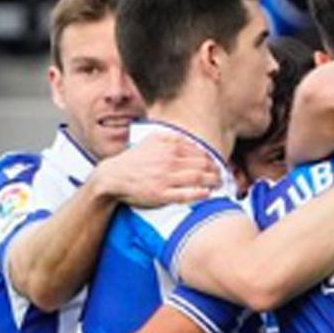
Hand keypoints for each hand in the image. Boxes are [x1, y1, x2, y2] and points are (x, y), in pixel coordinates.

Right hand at [94, 133, 219, 207]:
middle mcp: (169, 161)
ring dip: (213, 181)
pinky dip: (200, 194)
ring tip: (218, 184)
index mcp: (168, 147)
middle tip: (221, 176)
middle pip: (203, 165)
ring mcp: (166, 178)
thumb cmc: (133, 160)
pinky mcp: (161, 194)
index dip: (211, 160)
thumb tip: (189, 141)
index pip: (199, 153)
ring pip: (198, 178)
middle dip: (216, 171)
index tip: (216, 165)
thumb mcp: (150, 140)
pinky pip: (186, 194)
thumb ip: (170, 138)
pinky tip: (208, 194)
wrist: (112, 177)